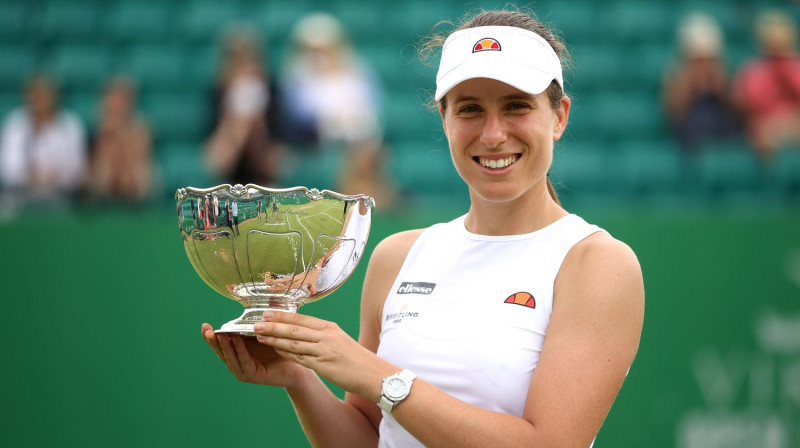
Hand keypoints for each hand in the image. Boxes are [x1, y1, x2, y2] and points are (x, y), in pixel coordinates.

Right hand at [201, 323, 306, 386]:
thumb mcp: (264, 335)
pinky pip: (244, 361)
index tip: (205, 326)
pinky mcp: (253, 375)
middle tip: (207, 329)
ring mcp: (244, 371)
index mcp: (238, 353)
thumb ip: (254, 326)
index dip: (211, 336)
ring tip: (217, 334)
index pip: (221, 345)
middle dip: (213, 340)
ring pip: (231, 357)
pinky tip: (235, 340)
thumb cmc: (279, 350)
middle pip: (221, 352)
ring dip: (224, 345)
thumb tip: (250, 306)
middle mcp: (237, 363)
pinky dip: (239, 350)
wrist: (296, 367)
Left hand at [254, 311, 386, 398]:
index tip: (268, 312)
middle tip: (256, 322)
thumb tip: (304, 332)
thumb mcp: (340, 340)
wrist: (372, 374)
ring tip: (259, 335)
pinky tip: (275, 349)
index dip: (283, 315)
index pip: (302, 318)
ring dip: (274, 338)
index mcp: (330, 328)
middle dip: (273, 324)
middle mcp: (326, 336)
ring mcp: (324, 350)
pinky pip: (299, 357)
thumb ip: (323, 335)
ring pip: (293, 342)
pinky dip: (285, 352)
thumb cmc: (357, 359)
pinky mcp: (322, 365)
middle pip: (294, 328)